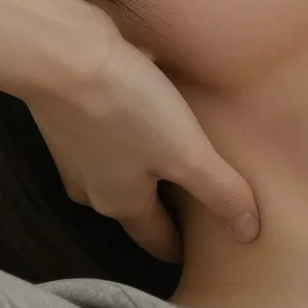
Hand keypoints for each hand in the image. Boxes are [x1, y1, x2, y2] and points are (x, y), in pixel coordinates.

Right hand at [22, 7, 259, 260]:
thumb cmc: (125, 107)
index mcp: (122, 203)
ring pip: (114, 169)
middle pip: (132, 205)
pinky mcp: (67, 114)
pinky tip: (137, 112)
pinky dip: (122, 132)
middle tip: (189, 203)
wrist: (59, 53)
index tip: (195, 255)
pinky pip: (102, 134)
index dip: (179, 247)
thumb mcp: (185, 153)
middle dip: (160, 206)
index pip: (156, 238)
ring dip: (139, 166)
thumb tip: (248, 233)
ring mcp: (73, 151)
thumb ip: (219, 191)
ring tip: (166, 154)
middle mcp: (91, 185)